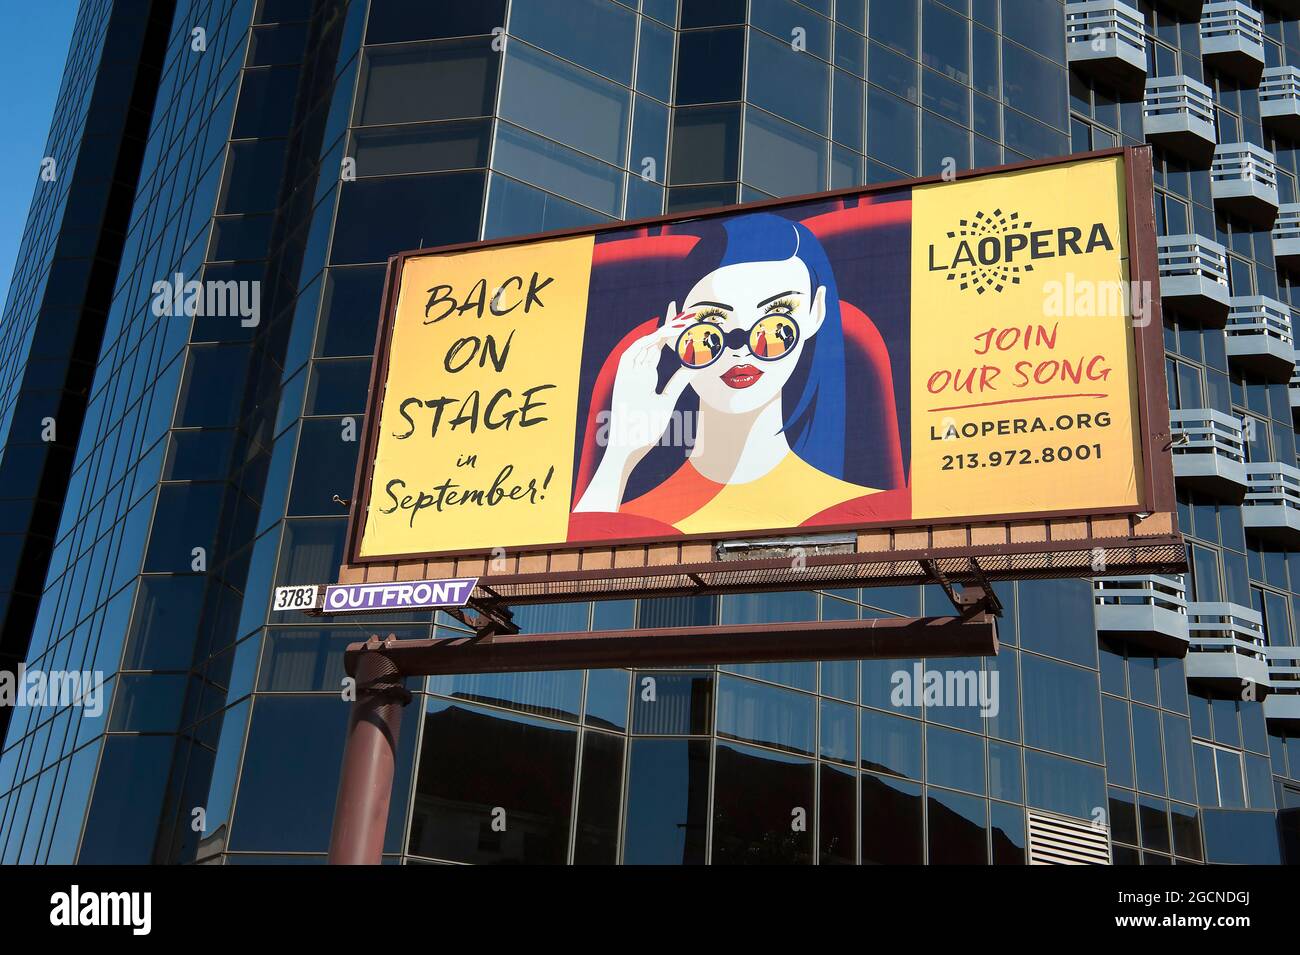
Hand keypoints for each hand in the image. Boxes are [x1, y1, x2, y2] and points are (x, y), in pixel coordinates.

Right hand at [574, 303, 696, 511]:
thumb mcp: (667, 401)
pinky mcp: (621, 377)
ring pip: (645, 345)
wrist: (629, 444)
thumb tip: (696, 367)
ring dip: (659, 333)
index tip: (682, 317)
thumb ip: (678, 382)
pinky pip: (631, 354)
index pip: (660, 347)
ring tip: (678, 324)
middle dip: (667, 325)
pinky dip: (644, 344)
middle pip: (654, 341)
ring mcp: (629, 373)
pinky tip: (658, 337)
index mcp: (648, 376)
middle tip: (682, 310)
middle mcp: (638, 371)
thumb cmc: (646, 428)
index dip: (670, 331)